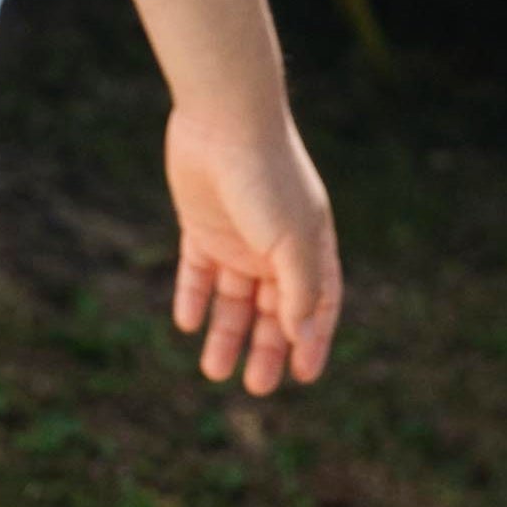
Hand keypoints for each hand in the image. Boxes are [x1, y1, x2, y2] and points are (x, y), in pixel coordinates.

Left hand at [165, 101, 340, 393]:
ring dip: (225, 332)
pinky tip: (188, 324)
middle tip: (257, 387)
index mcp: (309, 245)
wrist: (223, 119)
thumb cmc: (267, 176)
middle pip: (272, 309)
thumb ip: (299, 288)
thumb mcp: (291, 239)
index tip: (304, 377)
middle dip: (266, 348)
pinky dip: (194, 297)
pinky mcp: (200, 224)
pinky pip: (197, 270)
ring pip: (232, 297)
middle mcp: (274, 245)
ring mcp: (236, 235)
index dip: (313, 341)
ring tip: (213, 370)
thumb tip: (301, 336)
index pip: (318, 305)